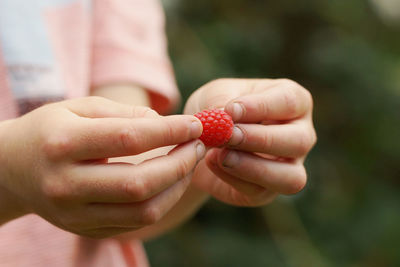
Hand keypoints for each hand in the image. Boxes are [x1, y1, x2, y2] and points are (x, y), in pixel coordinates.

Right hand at [0, 96, 204, 237]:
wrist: (12, 169)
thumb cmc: (51, 130)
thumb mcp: (79, 108)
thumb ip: (123, 114)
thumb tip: (166, 125)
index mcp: (63, 143)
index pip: (129, 139)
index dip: (170, 132)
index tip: (196, 125)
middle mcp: (66, 184)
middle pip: (140, 183)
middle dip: (180, 164)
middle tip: (198, 146)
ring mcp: (74, 214)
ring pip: (143, 210)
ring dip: (177, 187)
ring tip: (188, 164)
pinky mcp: (85, 229)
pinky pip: (136, 223)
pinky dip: (162, 202)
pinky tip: (170, 182)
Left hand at [184, 79, 315, 206]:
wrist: (200, 139)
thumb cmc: (217, 109)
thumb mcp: (214, 95)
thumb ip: (220, 101)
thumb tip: (225, 116)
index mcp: (294, 102)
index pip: (290, 101)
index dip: (262, 106)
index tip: (231, 110)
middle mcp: (300, 135)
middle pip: (300, 141)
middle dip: (262, 139)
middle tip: (229, 135)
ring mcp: (289, 167)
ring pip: (291, 177)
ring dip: (254, 167)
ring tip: (222, 155)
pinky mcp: (268, 192)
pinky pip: (259, 192)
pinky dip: (233, 178)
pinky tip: (212, 162)